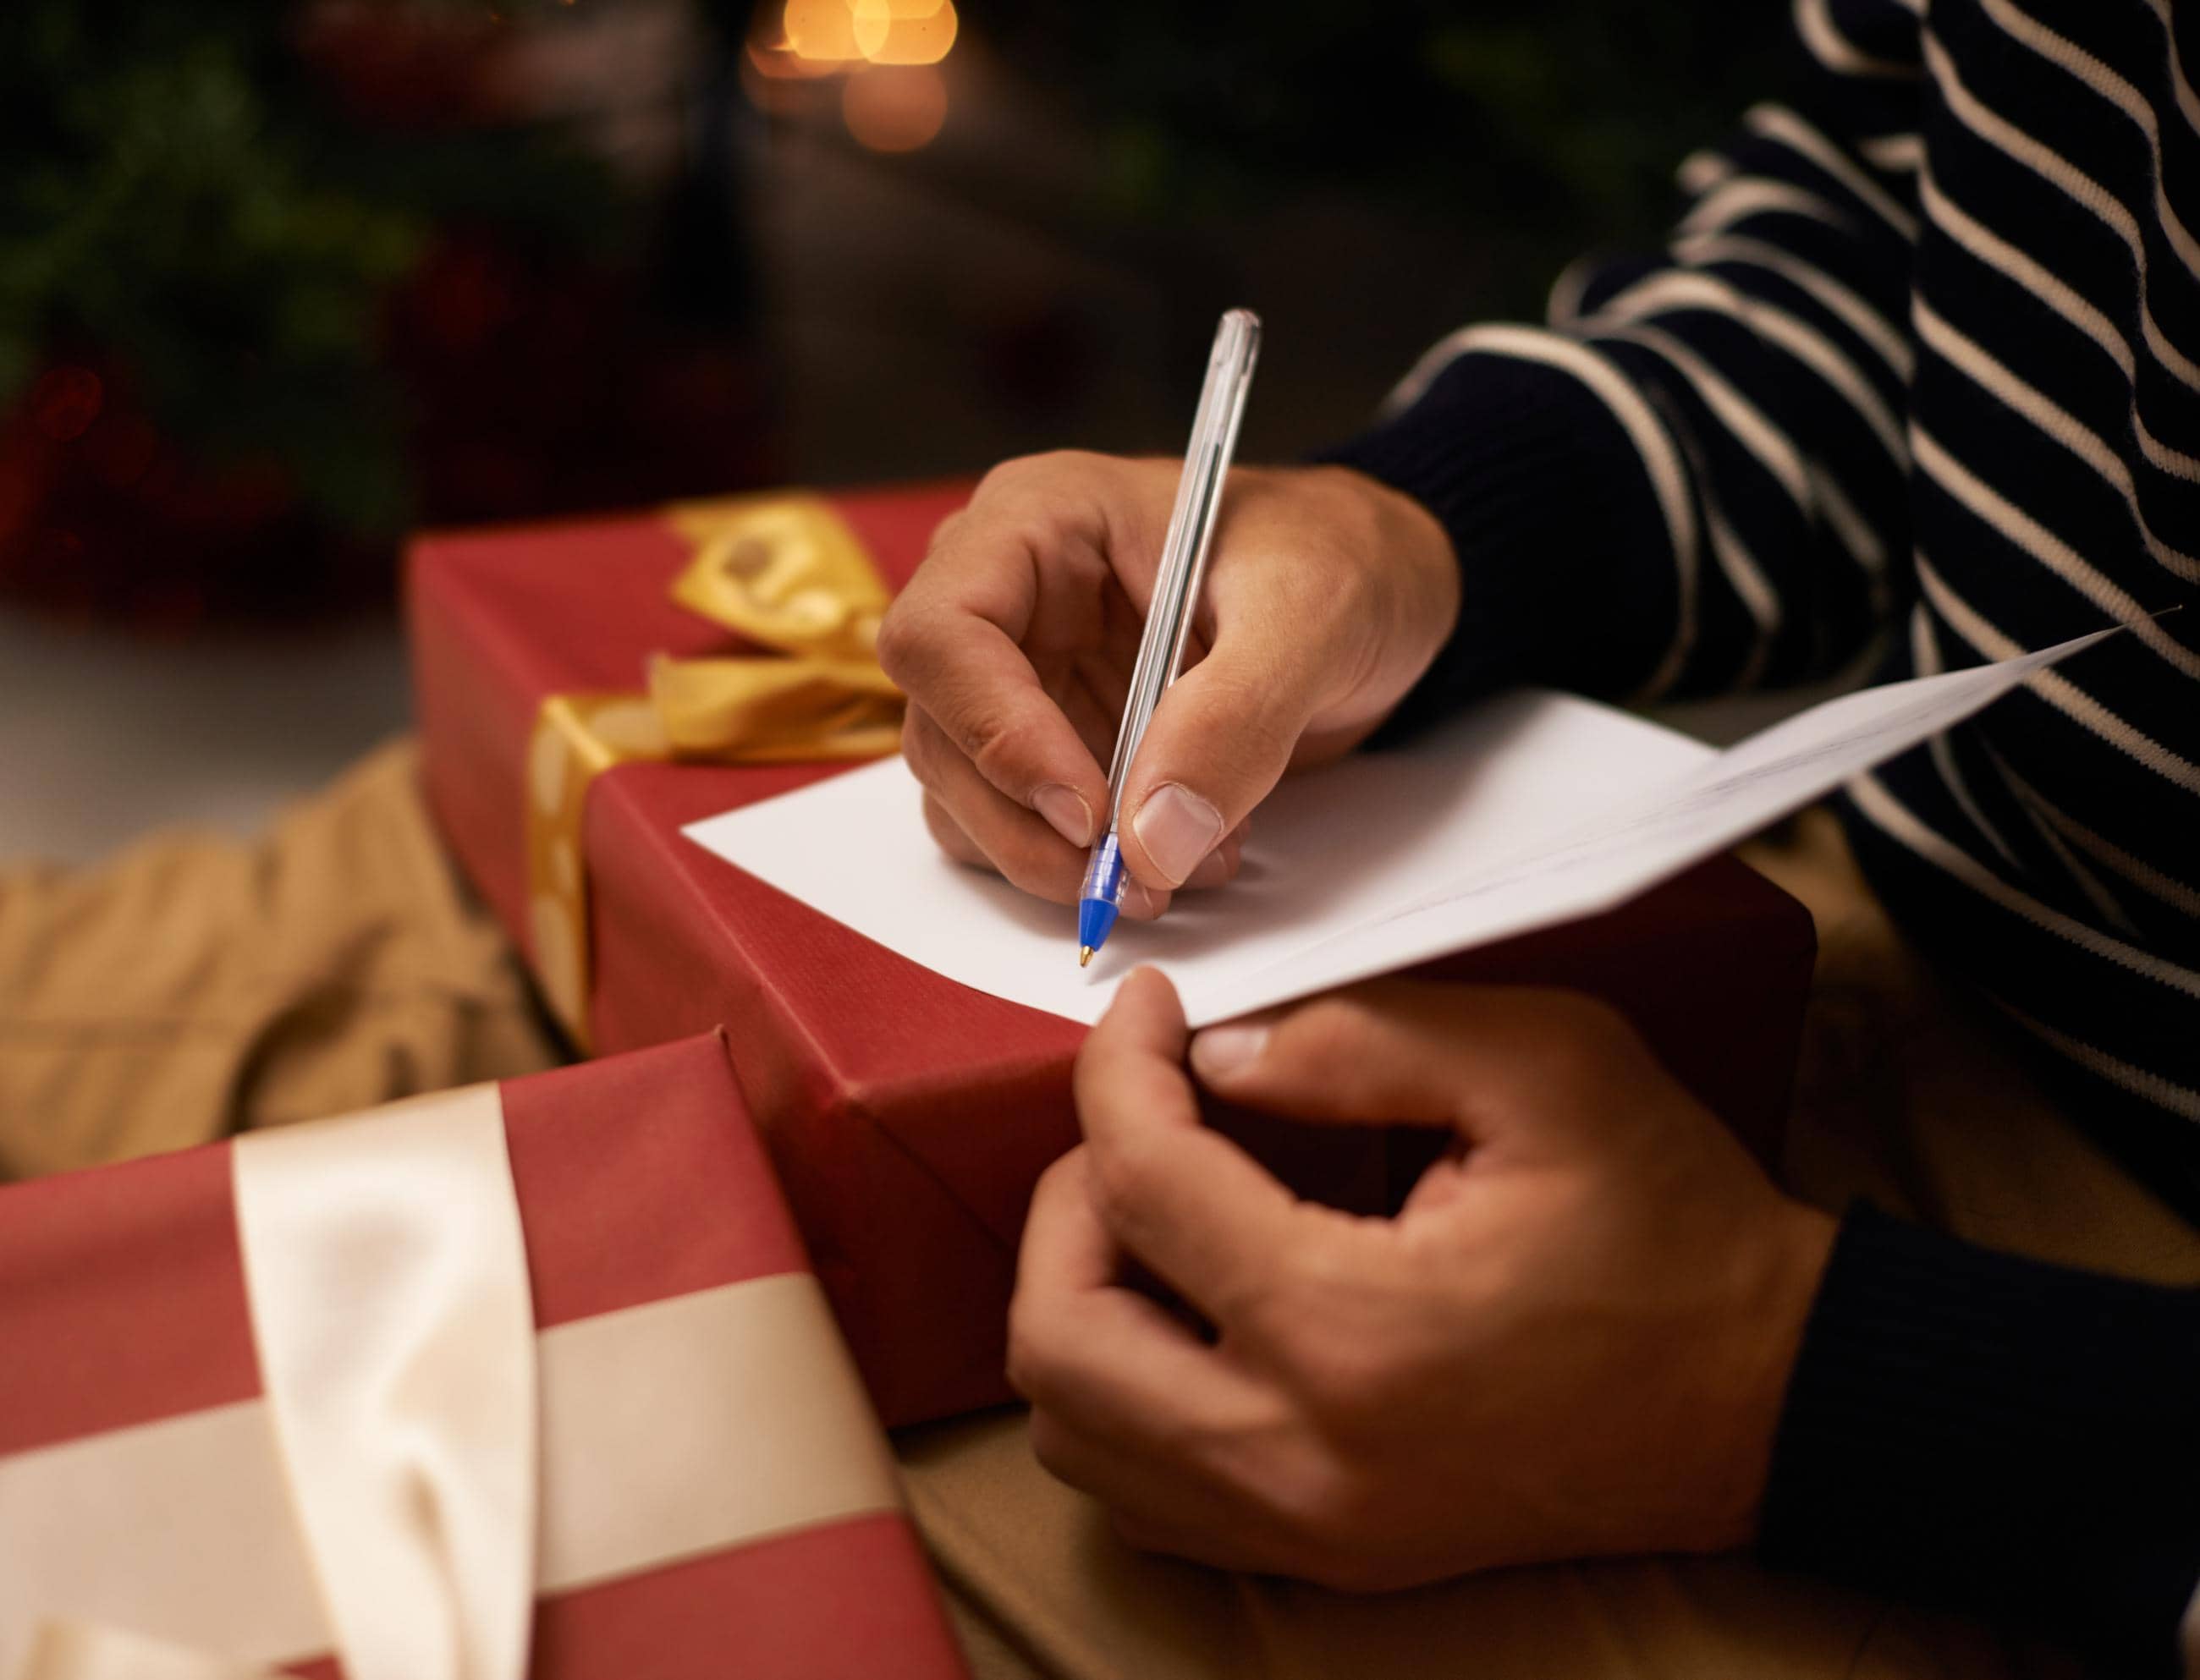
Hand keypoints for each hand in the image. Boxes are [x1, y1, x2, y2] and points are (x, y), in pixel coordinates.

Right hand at [875, 455, 1457, 916]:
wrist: (1383, 593)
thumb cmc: (1344, 560)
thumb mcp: (1313, 617)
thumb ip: (1235, 718)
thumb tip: (1152, 839)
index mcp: (1039, 520)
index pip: (943, 633)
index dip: (995, 732)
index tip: (1087, 812)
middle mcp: (1009, 598)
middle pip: (941, 733)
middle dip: (1027, 826)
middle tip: (1133, 882)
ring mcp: (1025, 676)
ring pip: (965, 797)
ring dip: (1054, 861)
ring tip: (1181, 865)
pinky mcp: (1056, 743)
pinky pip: (1020, 826)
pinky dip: (1083, 867)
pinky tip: (1180, 852)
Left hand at [1007, 970, 1835, 1588]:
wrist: (1767, 1396)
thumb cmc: (1671, 1227)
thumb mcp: (1545, 1069)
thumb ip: (1357, 1038)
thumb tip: (1214, 1053)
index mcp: (1351, 1330)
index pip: (1143, 1183)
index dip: (1119, 1065)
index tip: (1150, 1008)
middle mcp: (1300, 1458)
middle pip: (1060, 1329)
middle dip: (1071, 1193)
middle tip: (1144, 1116)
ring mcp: (1304, 1527)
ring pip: (1076, 1426)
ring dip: (1084, 1294)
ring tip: (1161, 1207)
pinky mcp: (1322, 1554)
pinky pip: (1138, 1491)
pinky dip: (1122, 1390)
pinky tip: (1191, 1306)